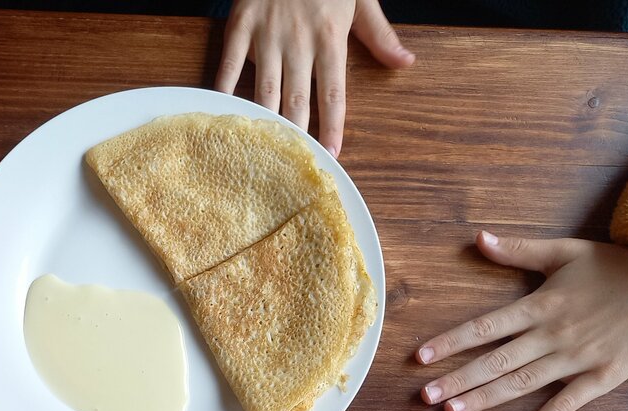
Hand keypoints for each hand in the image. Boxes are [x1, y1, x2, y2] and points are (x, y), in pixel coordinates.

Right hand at [214, 0, 413, 156]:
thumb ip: (380, 34)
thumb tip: (405, 62)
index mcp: (330, 37)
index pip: (334, 92)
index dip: (333, 126)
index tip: (333, 154)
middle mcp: (298, 43)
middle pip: (298, 100)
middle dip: (298, 135)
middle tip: (293, 166)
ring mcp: (266, 36)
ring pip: (265, 90)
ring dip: (265, 123)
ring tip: (262, 154)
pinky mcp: (240, 26)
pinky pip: (228, 65)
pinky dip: (222, 92)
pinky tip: (222, 117)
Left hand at [417, 231, 627, 410]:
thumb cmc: (617, 266)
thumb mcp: (567, 251)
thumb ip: (520, 250)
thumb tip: (479, 238)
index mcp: (541, 304)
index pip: (485, 326)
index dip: (451, 341)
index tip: (420, 356)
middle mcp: (553, 334)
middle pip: (496, 361)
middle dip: (457, 378)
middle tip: (423, 396)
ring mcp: (577, 358)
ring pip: (522, 383)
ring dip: (485, 399)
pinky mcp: (602, 377)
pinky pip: (565, 404)